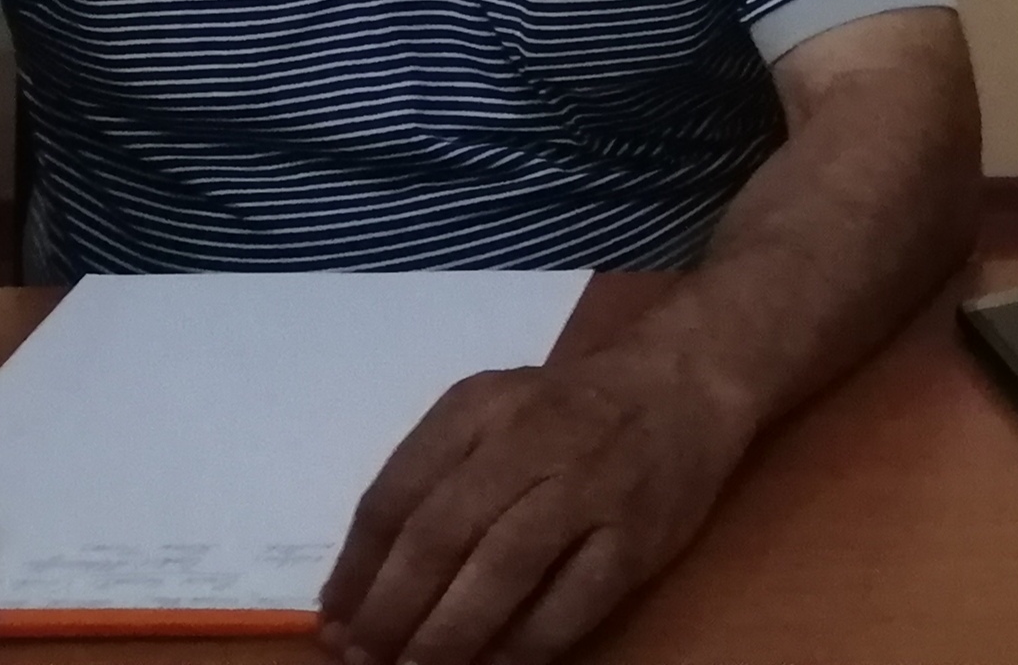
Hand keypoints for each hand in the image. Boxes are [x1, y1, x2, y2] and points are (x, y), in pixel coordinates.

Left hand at [320, 342, 753, 664]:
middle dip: (391, 610)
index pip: (397, 492)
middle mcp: (530, 439)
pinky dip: (521, 647)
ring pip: (500, 571)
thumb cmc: (569, 409)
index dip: (357, 568)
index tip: (332, 621)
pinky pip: (567, 605)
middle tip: (364, 659)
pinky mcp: (633, 536)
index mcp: (480, 406)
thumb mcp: (493, 412)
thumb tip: (361, 588)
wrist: (684, 380)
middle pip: (441, 534)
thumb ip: (433, 481)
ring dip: (446, 636)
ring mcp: (587, 487)